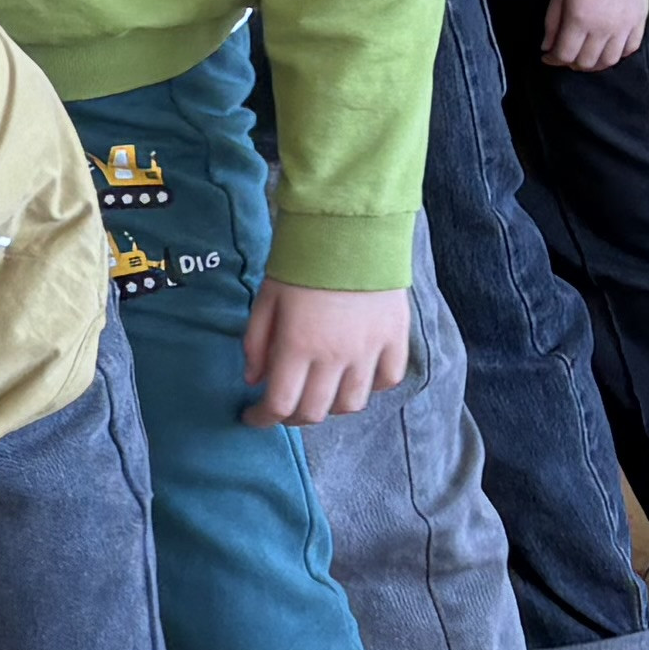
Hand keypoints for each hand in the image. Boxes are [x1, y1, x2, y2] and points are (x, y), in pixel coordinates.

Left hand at [243, 279, 414, 425]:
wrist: (350, 230)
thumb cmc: (301, 263)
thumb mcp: (266, 300)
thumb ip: (256, 343)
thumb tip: (254, 380)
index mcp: (297, 347)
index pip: (280, 405)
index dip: (263, 419)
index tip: (253, 416)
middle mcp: (335, 357)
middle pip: (315, 412)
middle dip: (292, 418)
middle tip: (283, 408)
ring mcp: (369, 350)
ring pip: (352, 404)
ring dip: (331, 408)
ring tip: (319, 395)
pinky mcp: (395, 337)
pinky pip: (388, 379)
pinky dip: (371, 387)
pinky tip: (356, 378)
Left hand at [546, 0, 648, 70]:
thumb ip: (552, 22)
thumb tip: (547, 47)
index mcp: (579, 20)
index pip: (565, 55)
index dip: (553, 60)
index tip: (548, 56)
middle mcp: (603, 29)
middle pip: (586, 62)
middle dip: (571, 63)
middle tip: (566, 55)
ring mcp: (624, 27)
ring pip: (610, 61)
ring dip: (595, 64)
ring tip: (586, 57)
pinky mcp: (639, 22)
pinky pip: (630, 49)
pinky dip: (618, 55)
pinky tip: (608, 49)